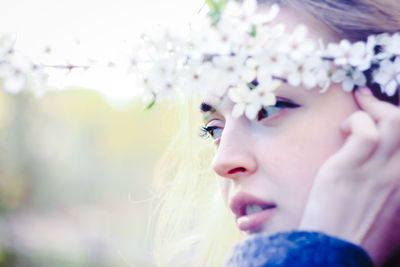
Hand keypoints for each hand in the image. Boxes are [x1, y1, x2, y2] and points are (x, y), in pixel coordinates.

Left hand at [299, 87, 399, 265]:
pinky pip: (365, 133)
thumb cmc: (359, 236)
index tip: (387, 115)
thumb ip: (396, 192)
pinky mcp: (349, 170)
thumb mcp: (393, 217)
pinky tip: (344, 129)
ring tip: (357, 110)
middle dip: (390, 109)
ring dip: (374, 109)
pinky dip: (357, 121)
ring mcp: (378, 173)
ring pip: (394, 123)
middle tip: (368, 101)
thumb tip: (391, 169)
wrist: (334, 254)